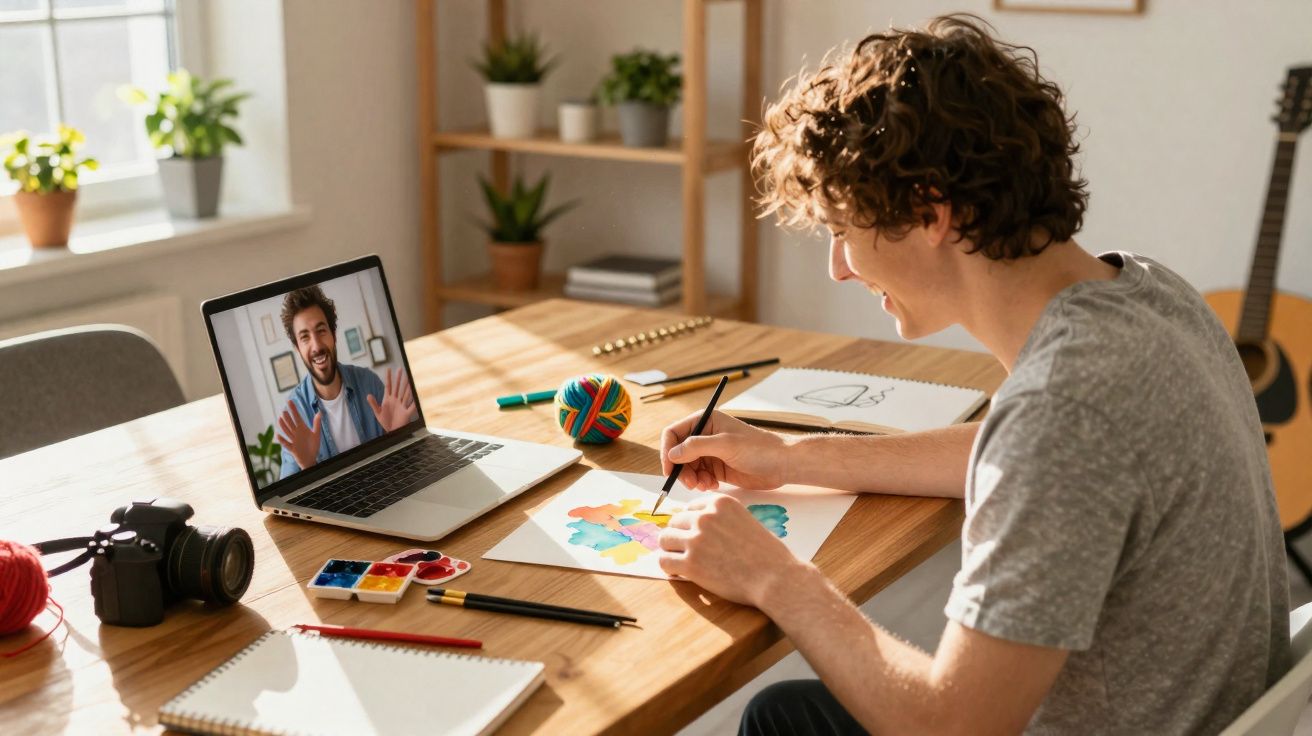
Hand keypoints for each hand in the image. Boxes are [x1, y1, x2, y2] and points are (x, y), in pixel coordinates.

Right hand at [276, 401, 321, 469]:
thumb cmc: (313, 446)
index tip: (289, 401)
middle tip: (284, 410)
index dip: (293, 409)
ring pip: (287, 432)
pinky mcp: (292, 448)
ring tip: (280, 419)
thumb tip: (319, 412)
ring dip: (284, 426)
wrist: (311, 459)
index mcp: (302, 428)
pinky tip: (278, 435)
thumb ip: (317, 424)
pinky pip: (287, 444)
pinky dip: (282, 440)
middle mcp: (296, 433)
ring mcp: (293, 440)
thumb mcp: (316, 434)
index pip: (297, 417)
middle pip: (291, 423)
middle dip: (288, 417)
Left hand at [367, 368, 415, 431]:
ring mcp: (401, 405)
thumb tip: (368, 395)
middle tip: (400, 369)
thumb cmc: (385, 421)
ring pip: (405, 393)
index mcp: (388, 399)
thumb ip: (373, 404)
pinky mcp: (406, 413)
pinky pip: (412, 406)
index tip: (389, 369)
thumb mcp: (377, 412)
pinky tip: (417, 396)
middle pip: (398, 387)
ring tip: (409, 378)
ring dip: (407, 386)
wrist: (392, 431)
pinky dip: (415, 402)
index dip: (388, 378)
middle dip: (399, 378)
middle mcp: (396, 400)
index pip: (388, 386)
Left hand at [657, 494, 803, 607]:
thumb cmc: (767, 554)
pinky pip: (665, 561)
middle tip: (687, 550)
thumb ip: (723, 519)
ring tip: (681, 561)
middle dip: (679, 536)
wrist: (775, 578)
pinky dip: (669, 567)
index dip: (691, 523)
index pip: (690, 507)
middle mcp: (705, 517)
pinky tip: (679, 572)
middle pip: (675, 521)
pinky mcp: (691, 563)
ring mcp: (696, 539)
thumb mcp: (746, 521)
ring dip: (671, 550)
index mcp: (720, 503)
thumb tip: (698, 525)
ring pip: (665, 539)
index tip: (695, 535)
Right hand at [661, 410, 791, 490]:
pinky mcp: (717, 468)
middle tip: (690, 483)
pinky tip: (712, 486)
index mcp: (705, 421)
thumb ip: (696, 447)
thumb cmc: (758, 448)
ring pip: (687, 467)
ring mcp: (710, 453)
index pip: (673, 433)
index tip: (669, 469)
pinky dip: (701, 483)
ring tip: (704, 485)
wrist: (781, 464)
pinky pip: (699, 476)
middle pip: (678, 453)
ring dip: (691, 478)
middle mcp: (704, 436)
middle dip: (680, 469)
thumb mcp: (725, 444)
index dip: (667, 451)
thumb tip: (672, 454)